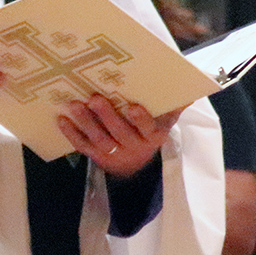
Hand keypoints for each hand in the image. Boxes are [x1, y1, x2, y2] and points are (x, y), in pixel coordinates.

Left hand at [56, 94, 182, 177]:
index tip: (132, 106)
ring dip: (86, 122)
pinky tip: (61, 119)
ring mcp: (113, 153)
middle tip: (95, 98)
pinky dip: (71, 134)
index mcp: (152, 136)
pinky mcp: (96, 156)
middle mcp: (133, 146)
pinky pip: (83, 146)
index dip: (140, 119)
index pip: (147, 128)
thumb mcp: (164, 122)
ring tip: (74, 104)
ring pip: (99, 139)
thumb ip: (173, 106)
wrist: (135, 166)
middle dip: (107, 116)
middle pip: (119, 132)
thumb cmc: (148, 133)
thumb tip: (194, 88)